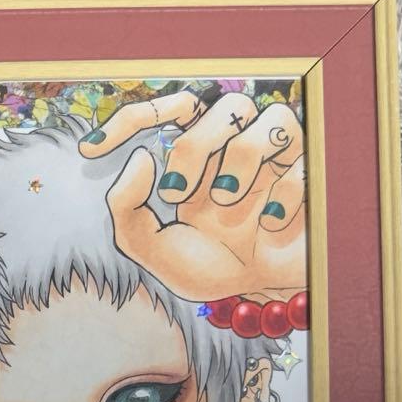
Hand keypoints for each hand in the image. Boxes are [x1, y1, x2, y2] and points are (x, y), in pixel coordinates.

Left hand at [80, 89, 305, 301]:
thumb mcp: (155, 250)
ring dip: (243, 158)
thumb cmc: (209, 266)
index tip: (92, 148)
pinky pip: (301, 163)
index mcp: (196, 157)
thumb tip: (140, 159)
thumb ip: (129, 213)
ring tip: (228, 203)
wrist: (259, 295)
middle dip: (192, 147)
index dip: (131, 120)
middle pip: (222, 105)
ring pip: (269, 116)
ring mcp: (276, 157)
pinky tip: (269, 227)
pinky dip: (283, 196)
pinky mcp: (309, 174)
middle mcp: (234, 146)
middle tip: (176, 195)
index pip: (168, 114)